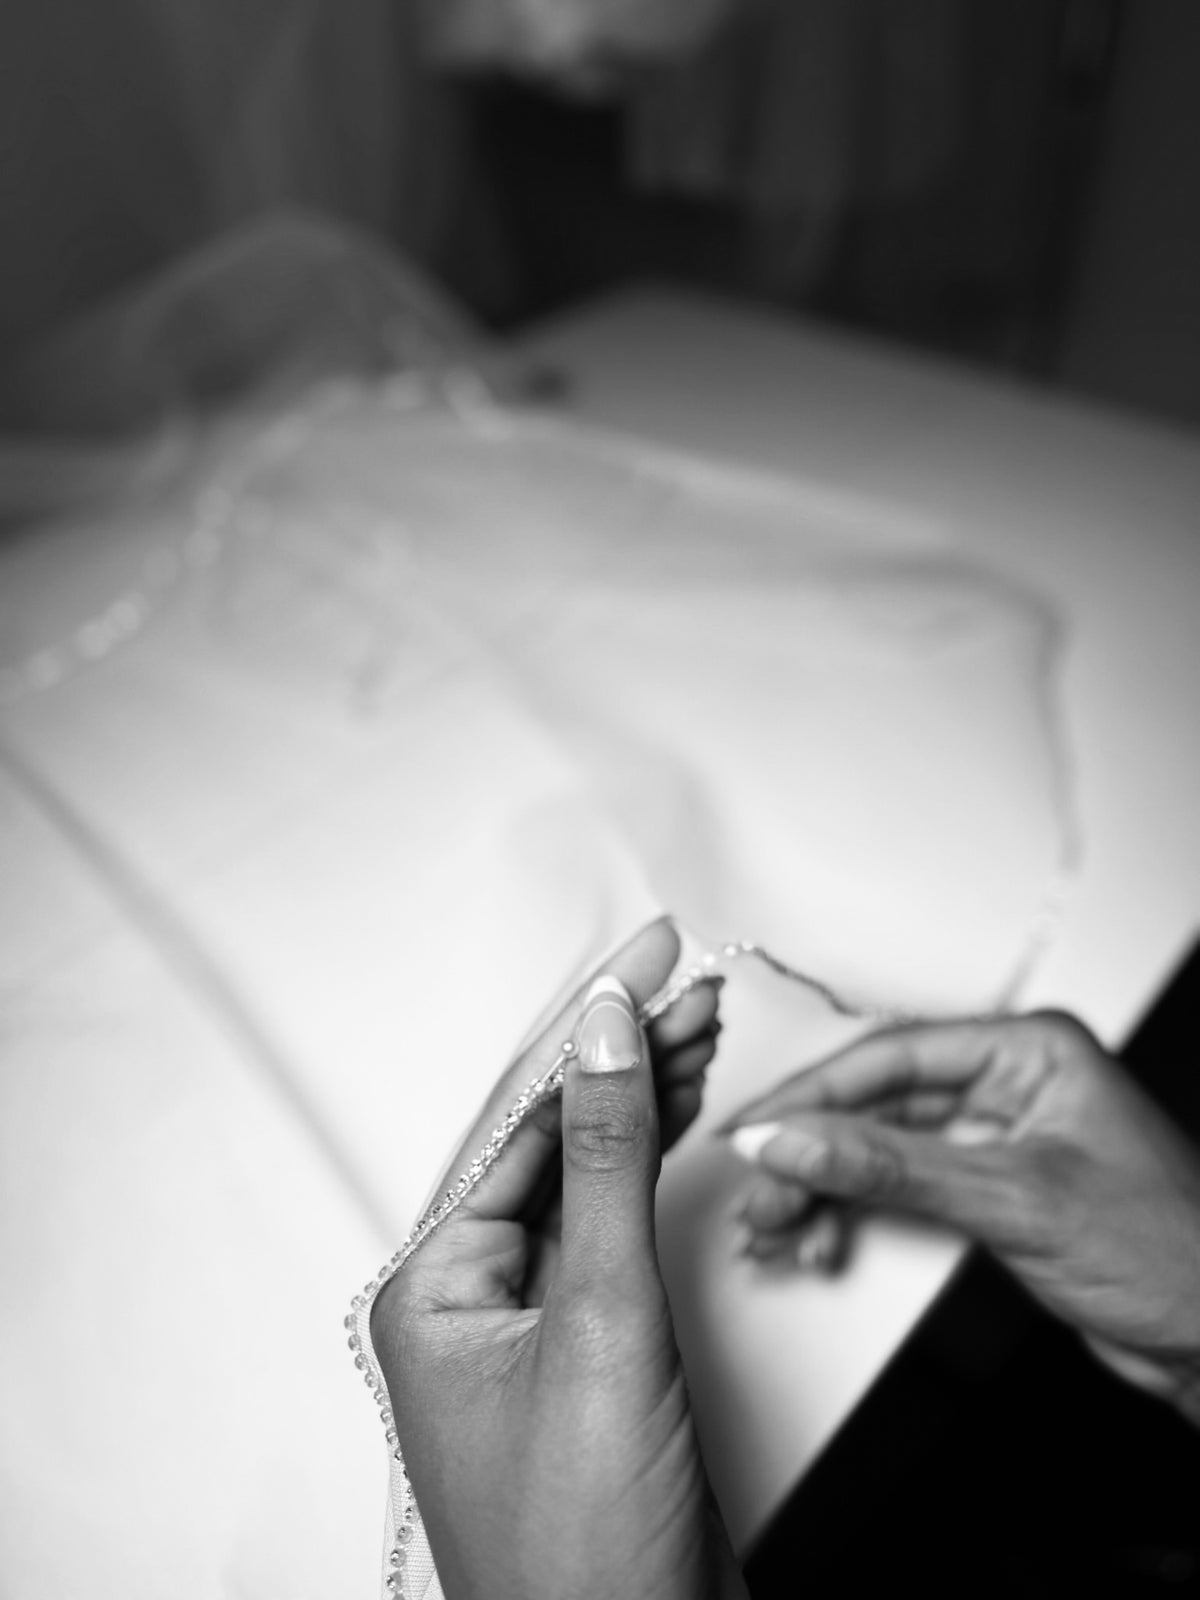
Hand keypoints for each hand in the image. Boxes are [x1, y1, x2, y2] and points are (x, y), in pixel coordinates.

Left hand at [371, 919, 746, 1599]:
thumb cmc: (584, 1553)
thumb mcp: (598, 1328)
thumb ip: (603, 1166)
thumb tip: (601, 1034)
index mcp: (436, 1287)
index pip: (522, 1117)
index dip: (594, 1027)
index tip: (651, 960)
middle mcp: (472, 1298)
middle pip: (553, 1137)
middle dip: (626, 1053)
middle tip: (690, 979)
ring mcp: (531, 1327)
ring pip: (587, 1177)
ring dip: (644, 1099)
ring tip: (700, 1026)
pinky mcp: (589, 1354)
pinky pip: (614, 1231)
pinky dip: (652, 1169)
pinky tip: (678, 1115)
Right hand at [723, 1012, 1199, 1424]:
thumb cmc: (1173, 1252)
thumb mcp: (1014, 1199)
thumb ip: (892, 1168)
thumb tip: (794, 1141)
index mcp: (1028, 1050)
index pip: (890, 1058)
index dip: (810, 1097)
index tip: (752, 1133)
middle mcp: (1010, 1083)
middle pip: (877, 1104)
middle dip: (811, 1153)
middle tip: (760, 1198)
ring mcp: (1000, 1138)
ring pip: (882, 1149)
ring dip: (826, 1189)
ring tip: (779, 1229)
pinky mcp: (994, 1191)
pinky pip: (904, 1189)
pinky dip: (861, 1215)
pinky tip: (826, 1238)